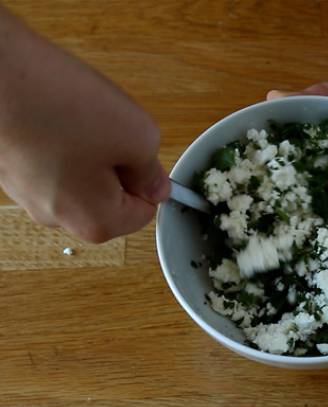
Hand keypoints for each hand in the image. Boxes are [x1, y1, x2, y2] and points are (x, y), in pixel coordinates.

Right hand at [0, 10, 169, 242]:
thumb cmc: (62, 106)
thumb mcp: (137, 136)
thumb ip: (152, 172)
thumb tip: (156, 187)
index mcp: (96, 222)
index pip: (144, 213)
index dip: (149, 180)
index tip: (139, 149)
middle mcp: (59, 218)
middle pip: (111, 198)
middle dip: (119, 166)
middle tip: (108, 131)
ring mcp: (29, 195)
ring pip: (83, 177)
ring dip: (91, 151)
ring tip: (77, 119)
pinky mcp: (11, 170)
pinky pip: (54, 161)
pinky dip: (62, 141)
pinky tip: (54, 115)